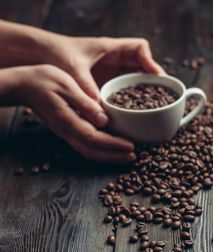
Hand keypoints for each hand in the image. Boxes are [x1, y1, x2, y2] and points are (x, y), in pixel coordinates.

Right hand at [13, 64, 135, 162]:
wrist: (25, 85)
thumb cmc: (44, 80)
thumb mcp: (66, 85)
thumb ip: (85, 103)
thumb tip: (103, 120)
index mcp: (67, 120)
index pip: (94, 138)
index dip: (113, 144)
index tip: (130, 146)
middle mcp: (66, 131)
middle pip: (92, 151)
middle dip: (114, 156)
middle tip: (134, 156)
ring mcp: (65, 133)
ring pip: (88, 151)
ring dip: (108, 156)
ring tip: (126, 156)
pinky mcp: (66, 130)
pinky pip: (85, 146)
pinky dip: (100, 150)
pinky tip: (111, 147)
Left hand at [46, 36, 164, 100]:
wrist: (42, 56)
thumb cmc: (58, 55)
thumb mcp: (74, 70)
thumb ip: (87, 88)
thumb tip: (99, 111)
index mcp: (110, 48)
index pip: (140, 48)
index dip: (151, 61)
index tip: (156, 76)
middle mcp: (114, 59)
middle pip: (142, 67)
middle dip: (151, 81)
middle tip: (160, 97)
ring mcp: (110, 72)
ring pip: (134, 80)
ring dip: (142, 92)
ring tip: (151, 107)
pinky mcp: (104, 83)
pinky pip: (122, 90)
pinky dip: (128, 99)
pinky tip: (130, 112)